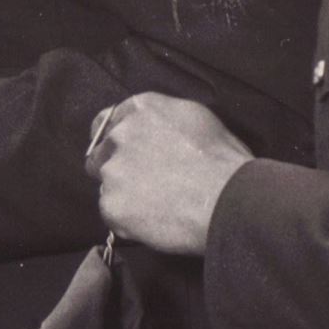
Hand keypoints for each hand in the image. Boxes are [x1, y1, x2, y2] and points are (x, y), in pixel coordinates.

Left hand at [85, 92, 251, 254]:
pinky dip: (127, 219)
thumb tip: (153, 131)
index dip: (117, 141)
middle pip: (101, 153)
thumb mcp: (195, 118)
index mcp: (139, 109)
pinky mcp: (111, 205)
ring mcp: (112, 171)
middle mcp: (119, 135)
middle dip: (117, 166)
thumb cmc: (223, 160)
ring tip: (155, 204)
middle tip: (144, 183)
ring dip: (123, 193)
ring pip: (107, 184)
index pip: (107, 122)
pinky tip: (154, 220)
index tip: (127, 154)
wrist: (227, 200)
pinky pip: (112, 213)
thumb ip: (161, 120)